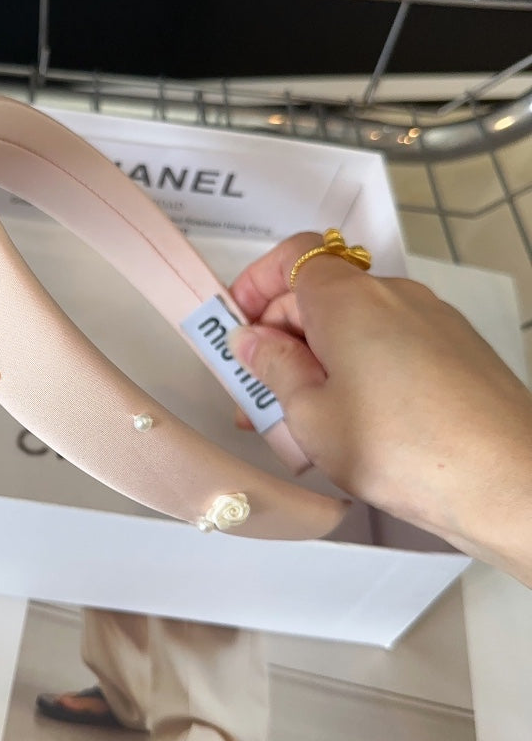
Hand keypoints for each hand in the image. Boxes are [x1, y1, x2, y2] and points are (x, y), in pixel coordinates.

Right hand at [227, 232, 531, 585]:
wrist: (507, 483)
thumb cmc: (405, 447)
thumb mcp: (311, 413)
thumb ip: (273, 367)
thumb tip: (253, 340)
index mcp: (350, 299)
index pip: (294, 257)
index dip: (257, 283)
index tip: (236, 324)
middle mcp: (393, 297)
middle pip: (321, 295)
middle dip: (280, 336)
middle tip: (254, 391)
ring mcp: (431, 322)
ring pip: (355, 327)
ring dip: (318, 360)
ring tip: (298, 422)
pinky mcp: (456, 352)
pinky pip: (389, 347)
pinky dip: (359, 371)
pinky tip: (350, 425)